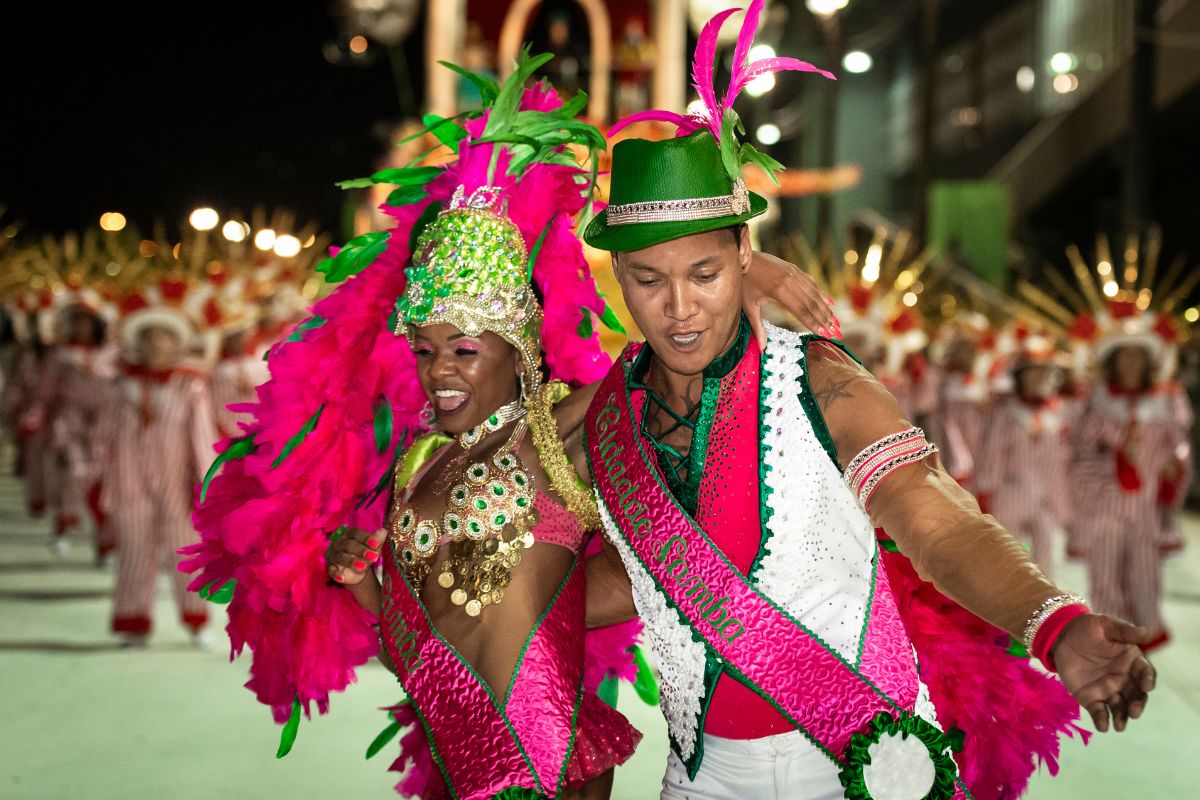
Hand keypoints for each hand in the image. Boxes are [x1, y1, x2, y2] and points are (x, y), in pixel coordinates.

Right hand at [326, 527, 382, 586]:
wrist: (358, 570)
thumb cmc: (365, 553)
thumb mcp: (373, 547)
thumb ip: (377, 540)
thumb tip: (383, 532)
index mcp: (349, 533)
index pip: (356, 533)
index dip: (366, 538)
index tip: (376, 544)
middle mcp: (339, 542)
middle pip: (348, 544)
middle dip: (361, 550)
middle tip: (374, 557)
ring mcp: (333, 555)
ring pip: (341, 557)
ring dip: (351, 562)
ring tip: (363, 567)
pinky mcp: (331, 567)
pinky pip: (331, 570)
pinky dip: (336, 574)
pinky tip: (342, 578)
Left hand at [743, 251, 833, 346]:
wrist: (743, 258)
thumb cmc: (744, 284)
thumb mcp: (748, 307)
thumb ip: (758, 328)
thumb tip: (762, 349)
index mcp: (779, 291)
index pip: (801, 311)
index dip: (814, 323)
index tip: (825, 335)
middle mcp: (790, 281)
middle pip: (812, 304)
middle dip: (825, 320)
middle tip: (836, 332)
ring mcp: (794, 273)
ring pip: (815, 294)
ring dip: (826, 309)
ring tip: (836, 322)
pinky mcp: (795, 269)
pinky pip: (811, 283)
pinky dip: (822, 294)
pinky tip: (830, 303)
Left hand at [1052, 613, 1155, 731]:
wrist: (1062, 635)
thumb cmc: (1088, 628)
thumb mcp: (1106, 625)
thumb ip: (1124, 631)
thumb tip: (1145, 632)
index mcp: (1132, 662)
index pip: (1144, 673)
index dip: (1147, 680)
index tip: (1146, 686)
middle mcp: (1124, 679)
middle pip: (1135, 695)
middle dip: (1137, 705)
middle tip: (1134, 712)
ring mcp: (1108, 690)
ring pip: (1120, 707)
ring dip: (1122, 717)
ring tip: (1120, 726)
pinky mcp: (1091, 698)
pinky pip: (1099, 711)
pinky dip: (1101, 720)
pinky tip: (1102, 726)